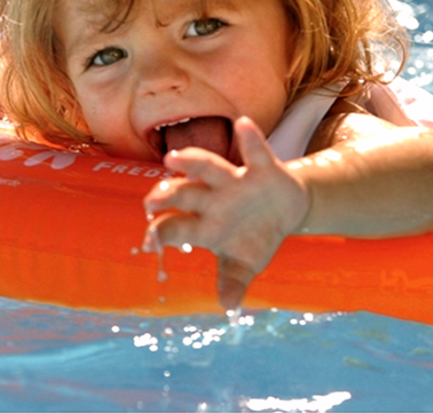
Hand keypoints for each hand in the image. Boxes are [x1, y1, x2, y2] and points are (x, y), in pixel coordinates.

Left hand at [142, 116, 309, 310]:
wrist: (285, 209)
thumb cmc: (255, 235)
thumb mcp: (245, 263)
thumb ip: (234, 280)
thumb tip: (229, 306)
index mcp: (204, 224)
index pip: (174, 227)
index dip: (160, 233)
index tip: (147, 241)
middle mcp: (213, 198)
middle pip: (184, 193)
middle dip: (167, 195)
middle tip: (150, 199)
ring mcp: (234, 181)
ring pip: (208, 167)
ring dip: (192, 162)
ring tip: (173, 158)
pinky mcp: (261, 168)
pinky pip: (254, 152)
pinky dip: (251, 139)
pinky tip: (243, 125)